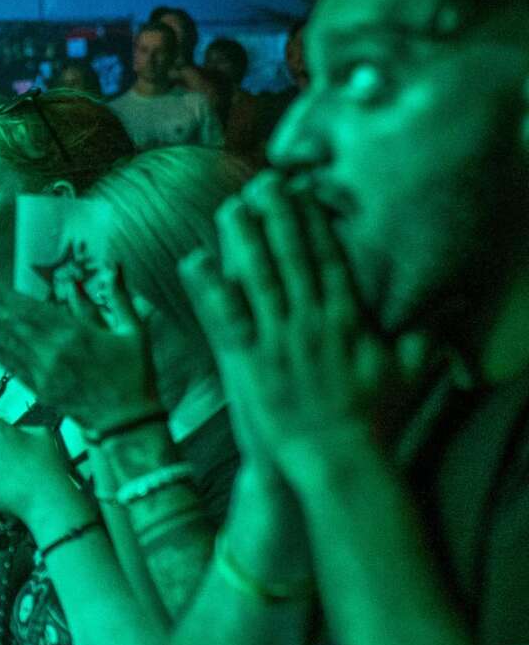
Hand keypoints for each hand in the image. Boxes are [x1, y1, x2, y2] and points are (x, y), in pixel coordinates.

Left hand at [0, 269, 159, 429]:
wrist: (127, 423)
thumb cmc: (134, 374)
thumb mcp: (133, 331)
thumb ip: (117, 297)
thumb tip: (113, 266)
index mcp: (75, 334)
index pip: (31, 309)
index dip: (5, 295)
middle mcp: (52, 352)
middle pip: (11, 324)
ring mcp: (42, 373)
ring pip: (6, 344)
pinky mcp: (38, 390)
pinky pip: (10, 366)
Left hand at [179, 172, 434, 480]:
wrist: (339, 462)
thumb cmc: (373, 422)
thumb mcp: (407, 373)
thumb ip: (423, 335)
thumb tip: (452, 305)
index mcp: (347, 321)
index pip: (330, 261)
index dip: (315, 225)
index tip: (305, 193)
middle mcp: (312, 323)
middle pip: (292, 258)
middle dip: (278, 217)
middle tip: (264, 181)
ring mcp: (278, 341)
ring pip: (256, 278)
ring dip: (242, 239)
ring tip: (229, 206)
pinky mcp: (249, 363)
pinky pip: (224, 317)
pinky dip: (208, 288)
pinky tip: (193, 259)